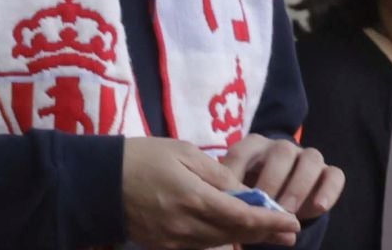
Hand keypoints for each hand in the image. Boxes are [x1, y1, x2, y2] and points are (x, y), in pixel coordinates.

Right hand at [121, 137, 300, 249]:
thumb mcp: (183, 152)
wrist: (98, 183)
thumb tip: (242, 189)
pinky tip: (234, 236)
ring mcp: (175, 240)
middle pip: (235, 235)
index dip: (269, 221)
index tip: (293, 222)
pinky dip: (221, 242)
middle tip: (291, 232)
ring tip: (269, 235)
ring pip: (220, 244)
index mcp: (194, 198)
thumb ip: (216, 173)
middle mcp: (187, 226)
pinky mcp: (164, 246)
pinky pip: (201, 247)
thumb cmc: (142, 157)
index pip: (242, 216)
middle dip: (265, 234)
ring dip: (246, 240)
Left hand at [222, 134, 344, 222]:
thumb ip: (235, 197)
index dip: (238, 173)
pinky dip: (329, 190)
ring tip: (288, 211)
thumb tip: (232, 209)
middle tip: (267, 207)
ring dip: (299, 185)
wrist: (281, 202)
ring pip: (311, 158)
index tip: (235, 198)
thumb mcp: (239, 195)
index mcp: (254, 146)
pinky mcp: (328, 173)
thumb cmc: (253, 196)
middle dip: (273, 180)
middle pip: (282, 151)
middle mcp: (282, 146)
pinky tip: (319, 208)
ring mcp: (307, 157)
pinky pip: (335, 175)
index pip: (243, 151)